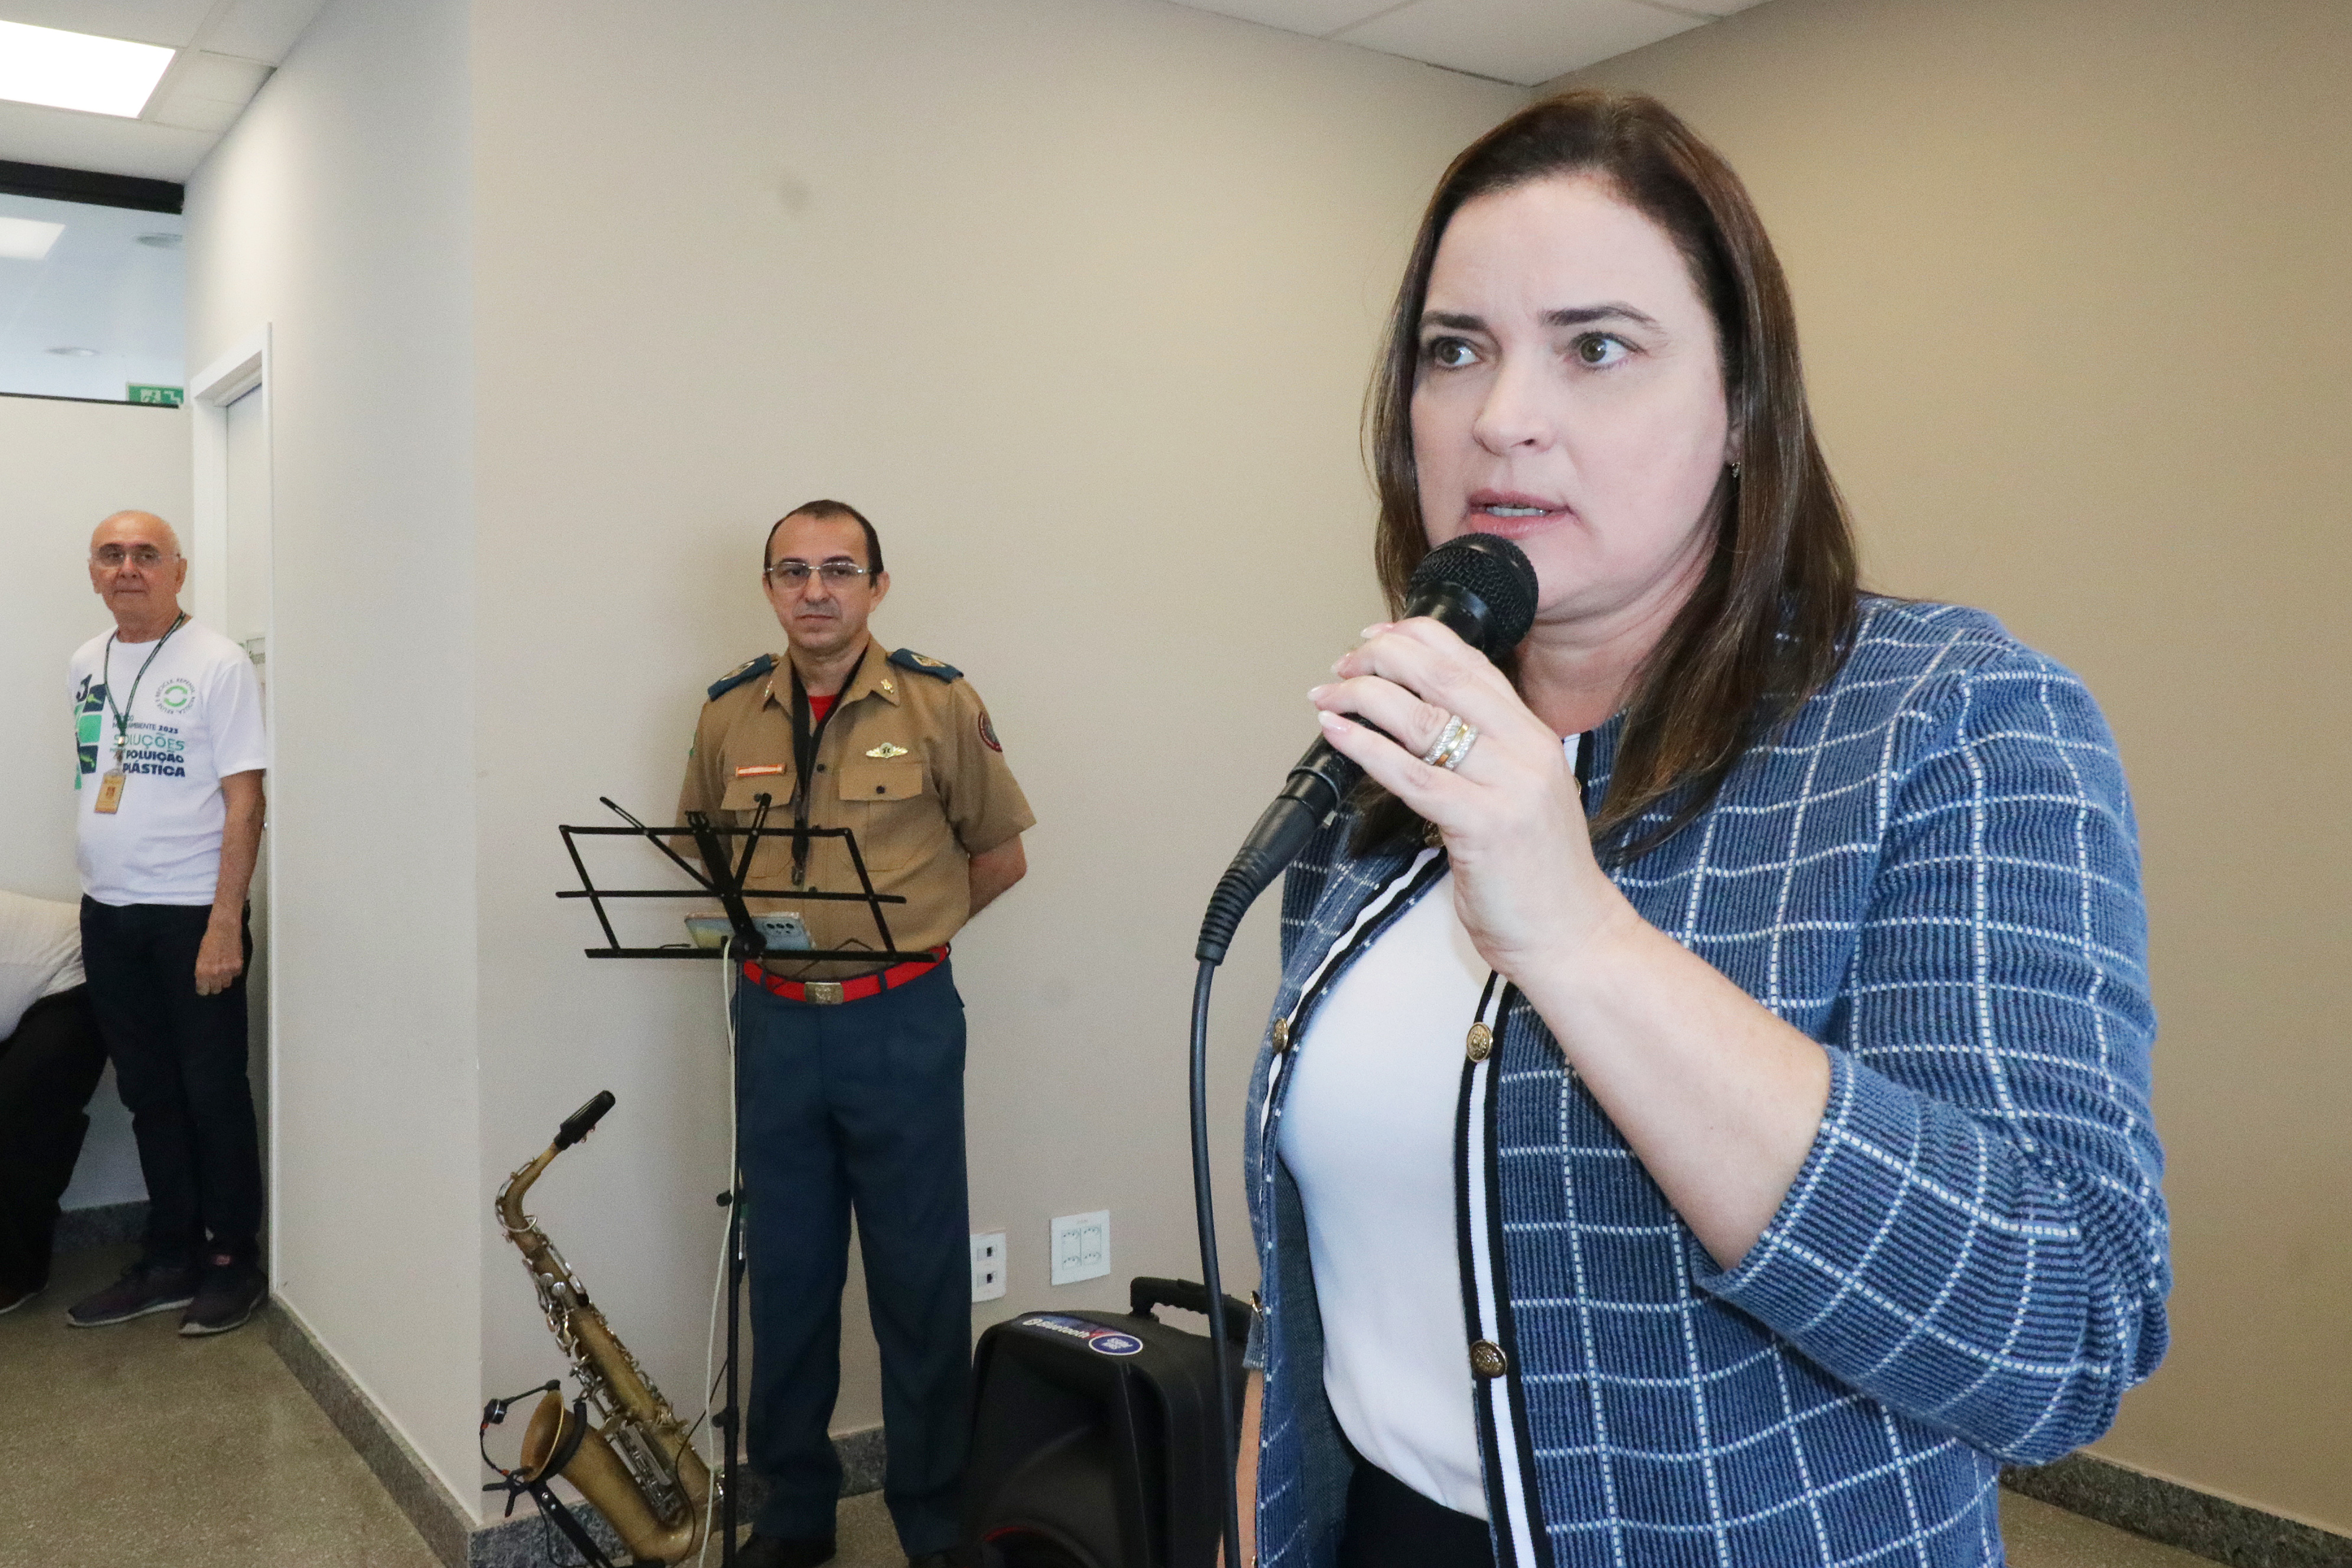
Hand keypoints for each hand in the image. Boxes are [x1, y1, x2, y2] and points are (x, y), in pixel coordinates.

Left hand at [194, 919, 244, 996]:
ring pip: (226, 984)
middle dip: (214, 985)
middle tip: (214, 979)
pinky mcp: (238, 966)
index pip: (203, 990)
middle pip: (216, 990)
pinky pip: (235, 975)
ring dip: (224, 979)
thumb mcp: (200, 957)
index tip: (205, 986)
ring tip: (223, 971)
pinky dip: (233, 972)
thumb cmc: (209, 940)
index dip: (204, 988)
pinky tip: (230, 964)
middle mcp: (215, 973)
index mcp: (202, 971)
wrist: (224, 928)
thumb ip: (203, 970)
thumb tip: (205, 980)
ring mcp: (227, 970)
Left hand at [1309, 617, 1628, 979]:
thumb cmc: (1538, 872)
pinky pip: (1413, 774)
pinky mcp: (1484, 824)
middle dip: (1382, 658)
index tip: (1375, 636)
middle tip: (1342, 663)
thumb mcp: (1520, 792)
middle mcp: (1525, 748)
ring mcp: (1508, 785)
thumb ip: (1484, 752)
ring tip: (1327, 695)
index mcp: (1534, 734)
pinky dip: (1367, 748)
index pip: (1471, 662)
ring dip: (1362, 697)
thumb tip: (1417, 721)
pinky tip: (1338, 733)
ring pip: (1422, 718)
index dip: (1416, 638)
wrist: (1572, 934)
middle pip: (1442, 677)